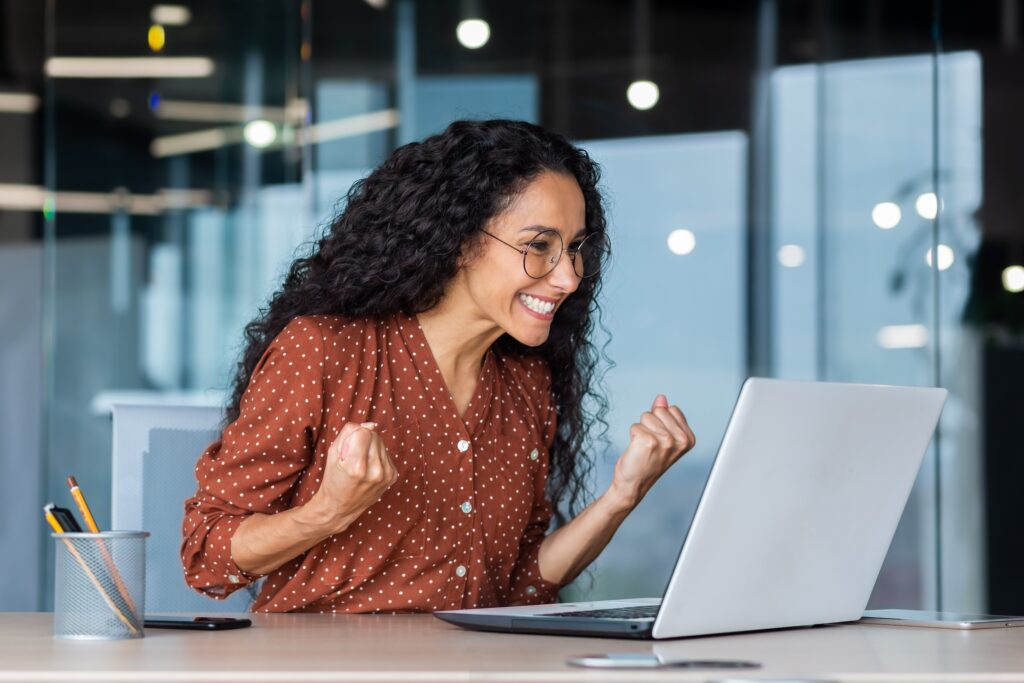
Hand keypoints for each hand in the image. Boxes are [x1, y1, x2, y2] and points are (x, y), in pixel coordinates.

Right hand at [307, 421, 397, 533]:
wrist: (341, 507)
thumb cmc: (334, 478)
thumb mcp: (333, 453)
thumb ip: (349, 432)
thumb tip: (371, 424)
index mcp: (357, 467)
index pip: (364, 432)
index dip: (354, 436)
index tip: (347, 449)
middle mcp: (375, 472)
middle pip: (374, 436)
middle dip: (363, 440)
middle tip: (352, 457)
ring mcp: (386, 476)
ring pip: (382, 443)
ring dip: (371, 447)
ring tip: (360, 462)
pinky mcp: (393, 477)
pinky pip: (386, 453)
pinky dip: (377, 456)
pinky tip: (368, 468)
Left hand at [609, 395, 694, 509]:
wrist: (634, 485)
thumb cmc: (647, 462)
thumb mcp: (662, 436)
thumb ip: (663, 415)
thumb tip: (661, 398)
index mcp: (688, 438)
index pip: (671, 409)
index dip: (661, 422)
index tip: (660, 441)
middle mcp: (680, 440)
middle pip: (659, 410)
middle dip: (651, 424)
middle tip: (650, 445)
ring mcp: (665, 441)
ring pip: (646, 416)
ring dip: (641, 430)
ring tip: (644, 448)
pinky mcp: (648, 441)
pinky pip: (635, 426)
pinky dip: (632, 436)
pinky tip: (637, 450)